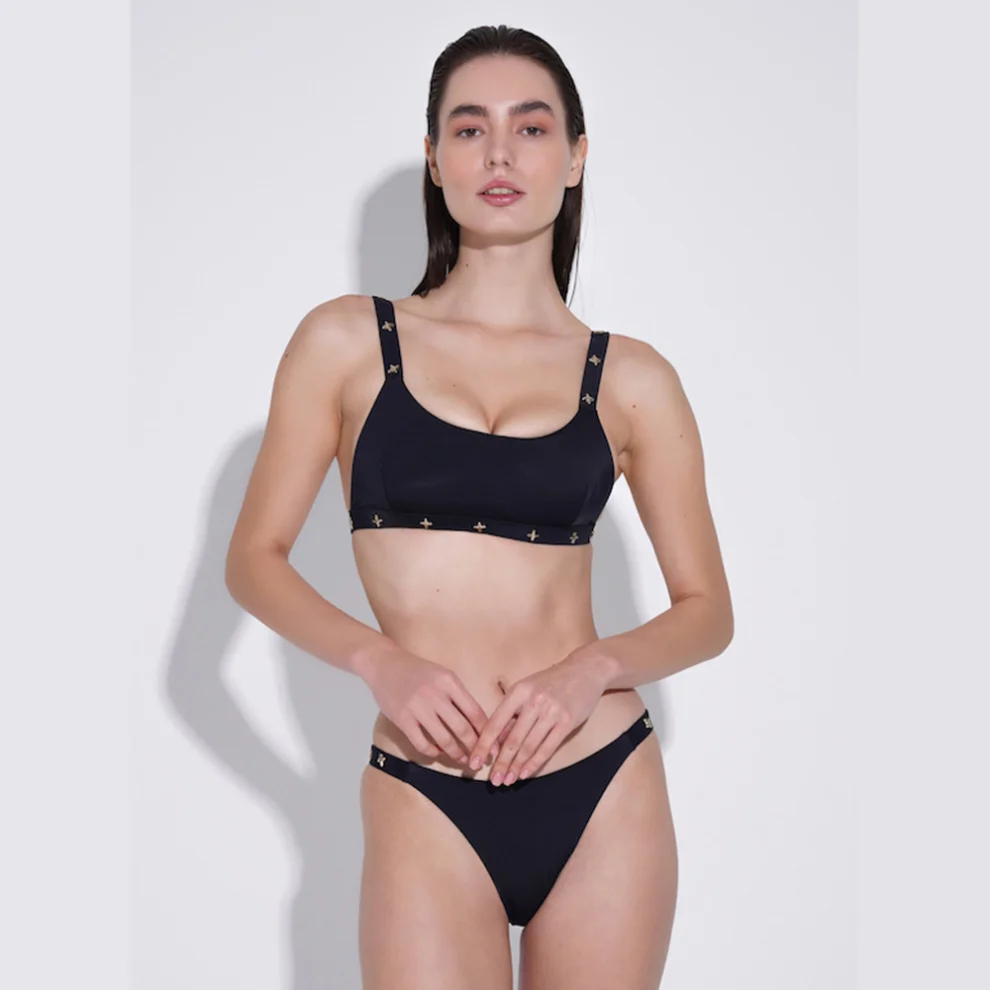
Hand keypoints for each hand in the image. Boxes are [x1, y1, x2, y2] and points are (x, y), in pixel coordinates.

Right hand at [357, 642, 488, 762]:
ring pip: (443, 739)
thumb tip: (479, 723)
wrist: (385, 663)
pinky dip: (432, 751)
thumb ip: (459, 696)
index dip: (486, 733)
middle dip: (474, 748)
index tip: (493, 746)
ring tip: (462, 759)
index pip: (475, 712)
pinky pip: (421, 743)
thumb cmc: (418, 670)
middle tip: (480, 760)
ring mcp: (417, 707)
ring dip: (456, 753)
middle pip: (462, 728)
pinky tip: (437, 752)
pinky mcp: (402, 719)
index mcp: (450, 681)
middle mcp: (435, 694)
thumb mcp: (443, 675)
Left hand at [467, 654, 608, 784]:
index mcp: (518, 691)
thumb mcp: (526, 689)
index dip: (483, 745)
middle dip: (500, 763)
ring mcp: (552, 712)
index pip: (495, 723)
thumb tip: (496, 741)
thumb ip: (512, 713)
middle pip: (512, 739)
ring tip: (507, 780)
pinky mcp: (567, 723)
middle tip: (493, 780)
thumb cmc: (550, 681)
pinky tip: (525, 773)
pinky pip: (547, 748)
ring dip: (516, 766)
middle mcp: (534, 701)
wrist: (585, 670)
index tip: (474, 762)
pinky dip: (534, 763)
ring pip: (529, 746)